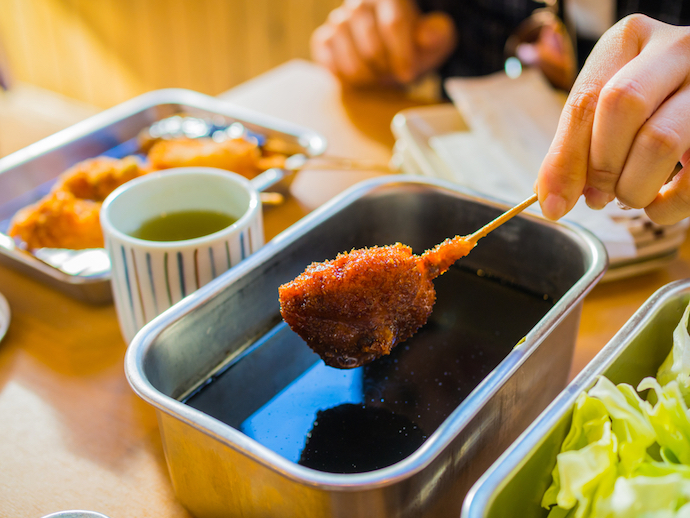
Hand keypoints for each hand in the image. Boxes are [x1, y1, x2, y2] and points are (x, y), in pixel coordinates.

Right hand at [310, 0, 456, 85]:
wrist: (393, 55)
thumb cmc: (416, 46)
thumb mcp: (437, 40)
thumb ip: (437, 34)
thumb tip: (428, 35)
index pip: (393, 24)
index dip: (401, 54)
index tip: (407, 74)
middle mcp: (359, 3)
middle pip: (371, 45)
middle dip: (385, 67)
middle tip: (393, 75)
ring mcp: (339, 20)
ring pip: (349, 56)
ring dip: (366, 76)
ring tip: (378, 76)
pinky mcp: (323, 39)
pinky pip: (329, 62)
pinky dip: (345, 77)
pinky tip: (360, 77)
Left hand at [536, 14, 689, 224]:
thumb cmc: (647, 104)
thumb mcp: (606, 107)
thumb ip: (576, 144)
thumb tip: (552, 197)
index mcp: (628, 41)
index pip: (585, 100)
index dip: (565, 159)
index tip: (554, 203)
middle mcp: (675, 49)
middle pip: (622, 105)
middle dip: (601, 165)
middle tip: (598, 195)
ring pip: (661, 140)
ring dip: (634, 186)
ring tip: (627, 198)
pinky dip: (671, 204)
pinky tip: (657, 206)